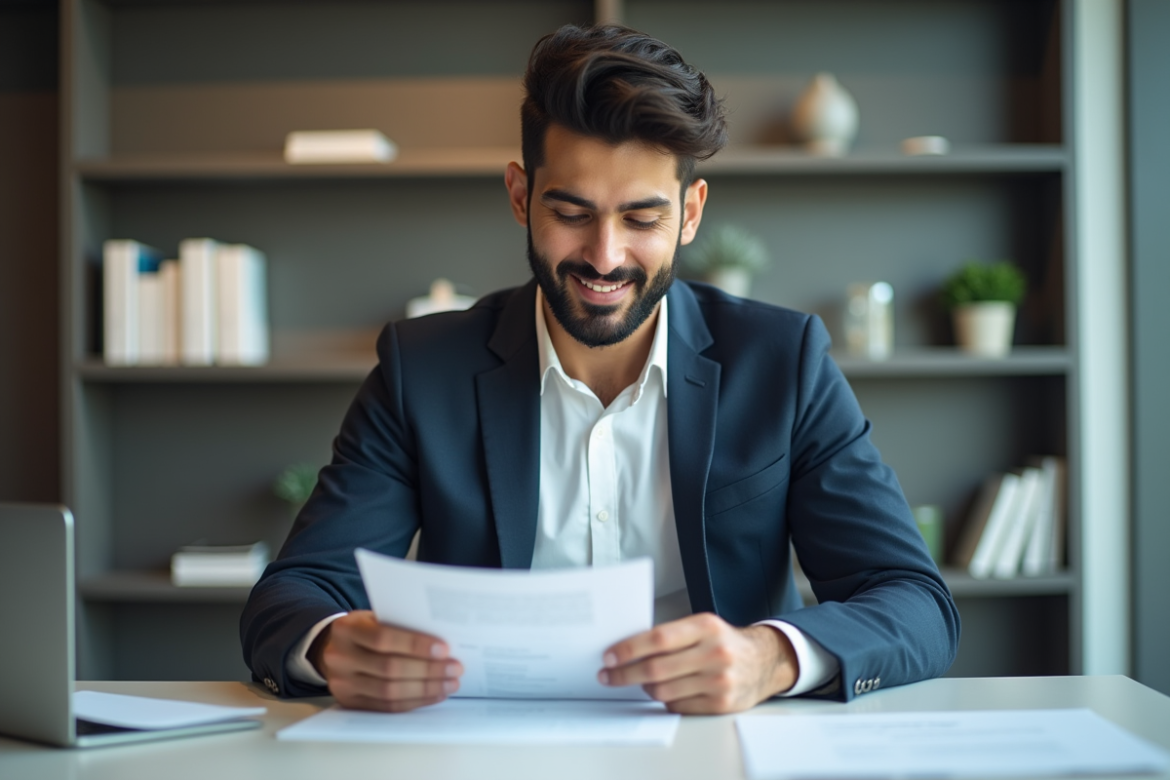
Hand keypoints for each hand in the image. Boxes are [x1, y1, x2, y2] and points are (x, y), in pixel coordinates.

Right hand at [309, 610, 462, 711]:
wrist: (333, 648)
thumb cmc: (365, 629)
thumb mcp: (375, 617)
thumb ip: (400, 624)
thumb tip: (441, 639)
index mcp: (346, 629)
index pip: (383, 638)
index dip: (415, 645)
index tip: (444, 649)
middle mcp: (339, 657)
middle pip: (389, 668)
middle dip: (427, 670)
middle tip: (454, 668)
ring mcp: (342, 683)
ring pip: (389, 691)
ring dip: (425, 689)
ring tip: (450, 683)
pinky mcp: (350, 702)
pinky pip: (386, 706)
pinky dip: (414, 702)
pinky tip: (434, 694)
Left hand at [598, 613, 796, 713]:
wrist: (764, 661)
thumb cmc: (724, 642)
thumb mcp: (702, 626)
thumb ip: (671, 635)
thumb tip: (627, 648)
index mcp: (706, 626)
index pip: (658, 638)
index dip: (629, 649)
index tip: (609, 656)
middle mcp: (715, 653)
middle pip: (656, 668)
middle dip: (625, 673)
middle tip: (609, 675)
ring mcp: (720, 680)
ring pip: (663, 691)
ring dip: (645, 688)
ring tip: (641, 682)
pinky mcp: (722, 703)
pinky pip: (678, 706)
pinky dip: (666, 700)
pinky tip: (666, 691)